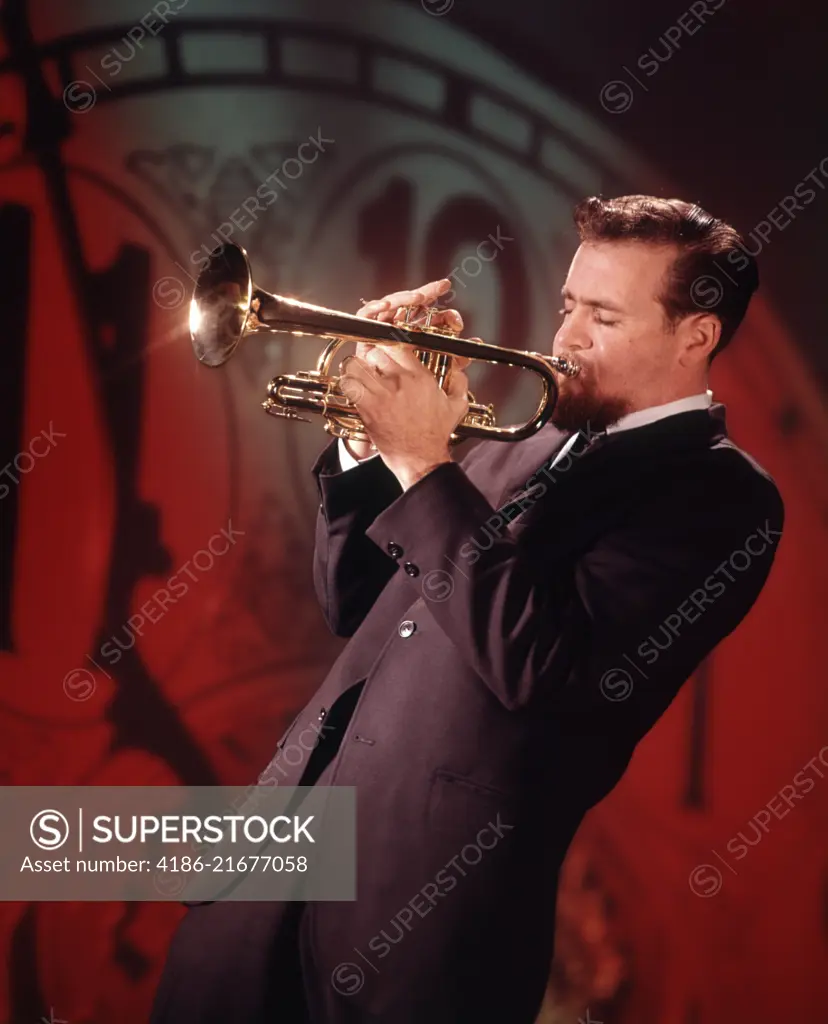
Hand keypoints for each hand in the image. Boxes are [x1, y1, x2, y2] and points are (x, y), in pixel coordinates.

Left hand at [341, 279, 471, 487]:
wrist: (421, 458)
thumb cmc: (436, 435)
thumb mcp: (456, 406)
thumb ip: (459, 383)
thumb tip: (460, 370)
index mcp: (420, 377)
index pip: (398, 346)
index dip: (387, 346)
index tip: (384, 349)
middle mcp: (402, 382)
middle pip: (376, 351)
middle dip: (370, 356)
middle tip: (370, 363)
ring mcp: (383, 394)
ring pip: (359, 365)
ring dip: (355, 368)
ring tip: (358, 373)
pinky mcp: (369, 408)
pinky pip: (350, 385)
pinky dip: (347, 383)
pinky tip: (351, 388)